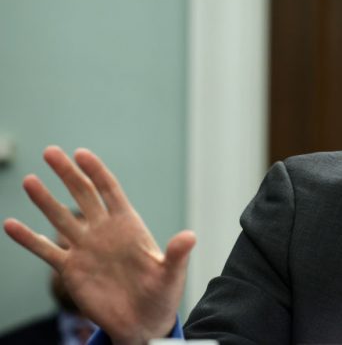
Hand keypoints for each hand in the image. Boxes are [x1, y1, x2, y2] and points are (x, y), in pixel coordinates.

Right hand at [3, 146, 195, 344]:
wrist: (142, 322)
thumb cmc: (161, 295)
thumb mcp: (171, 274)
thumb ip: (176, 255)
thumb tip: (190, 236)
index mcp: (128, 225)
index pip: (109, 191)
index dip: (96, 172)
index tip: (81, 153)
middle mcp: (104, 231)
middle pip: (83, 195)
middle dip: (68, 174)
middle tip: (50, 152)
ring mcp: (86, 248)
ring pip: (61, 218)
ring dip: (44, 200)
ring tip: (29, 180)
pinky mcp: (71, 269)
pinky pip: (46, 251)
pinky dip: (28, 238)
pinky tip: (10, 224)